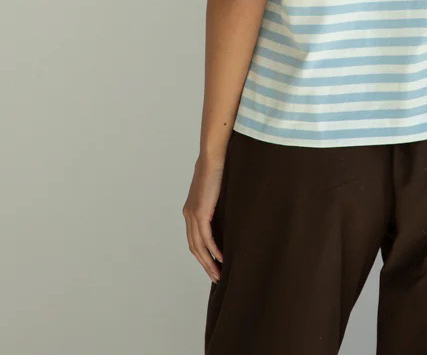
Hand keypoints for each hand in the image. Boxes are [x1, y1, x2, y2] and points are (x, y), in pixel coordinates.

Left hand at [183, 154, 225, 282]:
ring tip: (219, 274)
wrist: (214, 156)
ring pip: (199, 246)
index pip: (195, 239)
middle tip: (216, 277)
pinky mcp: (200, 212)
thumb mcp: (217, 190)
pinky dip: (213, 250)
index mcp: (191, 210)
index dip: (203, 254)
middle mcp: (189, 214)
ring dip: (209, 262)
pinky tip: (222, 258)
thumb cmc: (219, 168)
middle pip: (195, 247)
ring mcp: (193, 214)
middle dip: (205, 264)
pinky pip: (205, 237)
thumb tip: (229, 213)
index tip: (213, 265)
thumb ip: (218, 203)